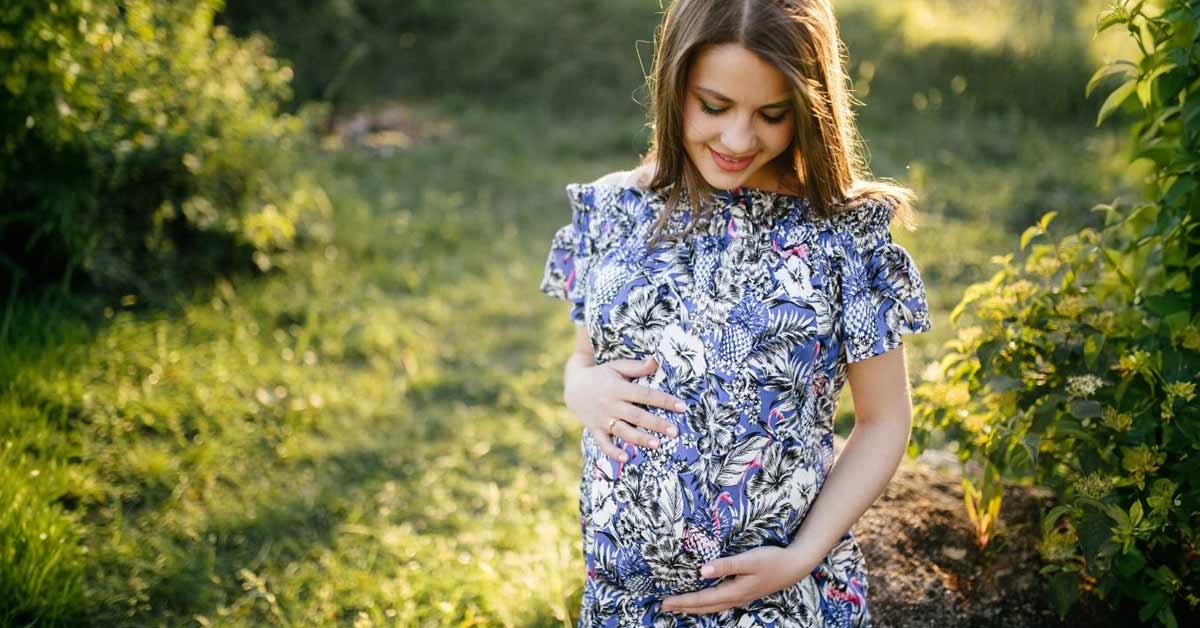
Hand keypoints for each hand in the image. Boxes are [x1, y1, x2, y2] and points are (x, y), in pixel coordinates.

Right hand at [564, 355, 685, 461]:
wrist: (573, 386)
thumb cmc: (601, 374)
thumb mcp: (617, 367)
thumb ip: (637, 367)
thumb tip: (657, 361)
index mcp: (618, 388)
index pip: (645, 394)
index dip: (664, 400)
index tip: (682, 406)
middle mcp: (610, 404)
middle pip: (637, 415)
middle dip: (657, 424)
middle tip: (675, 431)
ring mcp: (602, 419)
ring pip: (623, 431)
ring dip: (640, 439)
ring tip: (658, 444)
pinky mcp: (595, 429)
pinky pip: (603, 443)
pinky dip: (613, 452)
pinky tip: (626, 458)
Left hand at [659, 546, 816, 614]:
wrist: (795, 566)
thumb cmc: (772, 560)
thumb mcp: (749, 560)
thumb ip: (725, 565)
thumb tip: (701, 571)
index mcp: (734, 591)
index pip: (702, 599)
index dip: (683, 601)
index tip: (666, 602)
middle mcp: (735, 598)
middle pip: (705, 607)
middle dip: (685, 607)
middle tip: (665, 608)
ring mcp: (741, 598)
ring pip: (712, 607)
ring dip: (695, 608)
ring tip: (679, 607)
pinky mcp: (745, 594)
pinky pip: (720, 603)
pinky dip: (707, 605)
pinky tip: (704, 602)